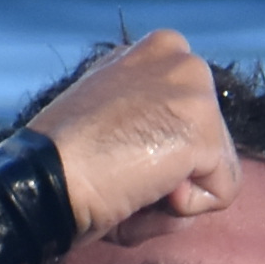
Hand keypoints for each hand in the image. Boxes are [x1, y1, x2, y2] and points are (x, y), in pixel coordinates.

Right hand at [26, 29, 241, 235]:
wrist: (44, 179)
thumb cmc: (65, 164)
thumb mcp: (113, 122)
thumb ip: (152, 123)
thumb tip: (185, 166)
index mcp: (155, 52)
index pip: (193, 119)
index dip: (159, 153)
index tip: (116, 153)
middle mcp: (180, 57)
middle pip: (212, 143)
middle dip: (174, 174)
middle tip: (121, 174)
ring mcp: (194, 91)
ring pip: (218, 170)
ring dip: (175, 195)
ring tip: (128, 184)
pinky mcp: (204, 131)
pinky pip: (220, 195)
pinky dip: (180, 211)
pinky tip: (141, 192)